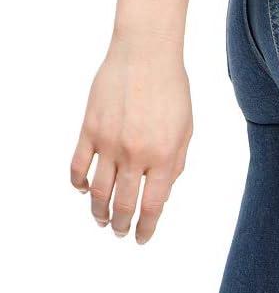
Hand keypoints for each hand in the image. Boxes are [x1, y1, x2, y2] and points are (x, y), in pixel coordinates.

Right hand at [71, 34, 192, 242]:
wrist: (146, 54)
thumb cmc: (171, 91)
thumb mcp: (185, 132)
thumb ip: (175, 166)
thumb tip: (161, 194)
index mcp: (164, 158)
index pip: (152, 206)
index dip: (146, 227)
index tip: (141, 237)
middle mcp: (135, 155)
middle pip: (122, 204)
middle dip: (120, 224)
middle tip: (119, 232)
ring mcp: (109, 142)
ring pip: (98, 191)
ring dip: (97, 211)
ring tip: (100, 220)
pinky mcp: (89, 129)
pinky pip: (78, 165)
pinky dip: (78, 182)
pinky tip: (83, 190)